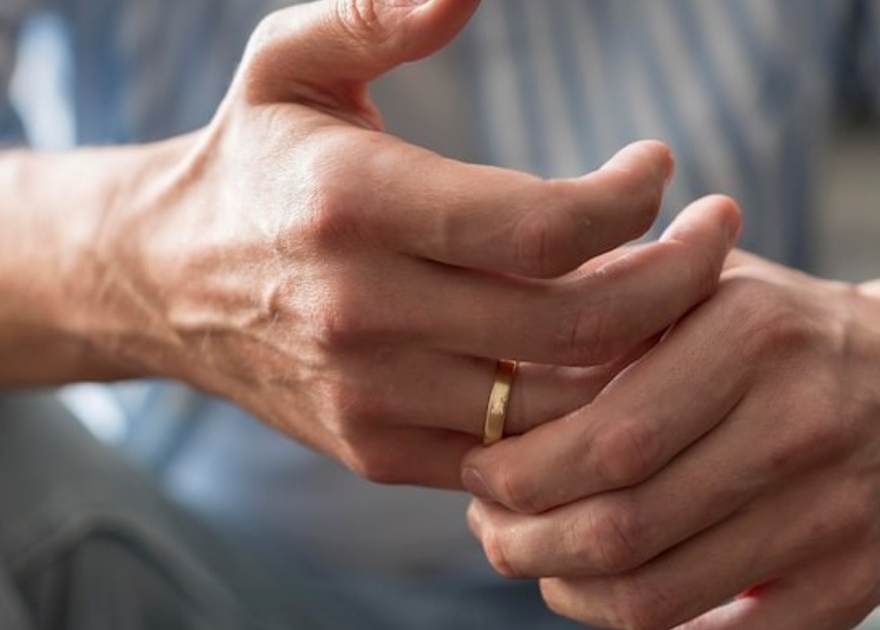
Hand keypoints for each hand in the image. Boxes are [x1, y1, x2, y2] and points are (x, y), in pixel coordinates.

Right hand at [75, 0, 739, 487]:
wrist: (162, 282)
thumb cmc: (250, 161)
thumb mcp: (286, 60)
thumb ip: (373, 12)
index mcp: (351, 206)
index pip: (543, 227)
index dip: (633, 201)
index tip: (659, 166)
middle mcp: (360, 311)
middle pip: (575, 326)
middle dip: (678, 281)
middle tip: (717, 236)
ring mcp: (367, 394)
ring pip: (555, 406)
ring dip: (638, 356)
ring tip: (670, 297)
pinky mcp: (372, 447)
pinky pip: (508, 454)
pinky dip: (571, 416)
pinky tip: (594, 359)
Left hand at [463, 251, 879, 628]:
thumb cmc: (778, 329)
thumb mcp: (704, 284)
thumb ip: (611, 306)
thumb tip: (495, 358)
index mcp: (749, 338)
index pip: (606, 439)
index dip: (520, 473)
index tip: (476, 470)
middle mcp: (798, 426)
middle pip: (620, 527)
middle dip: (522, 540)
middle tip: (487, 523)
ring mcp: (831, 515)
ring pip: (655, 597)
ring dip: (565, 590)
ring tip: (531, 555)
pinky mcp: (851, 583)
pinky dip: (640, 627)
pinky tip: (602, 591)